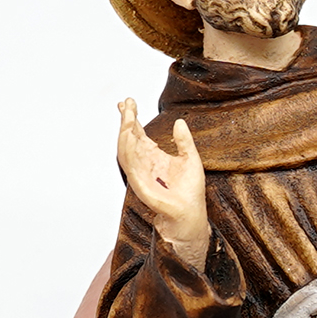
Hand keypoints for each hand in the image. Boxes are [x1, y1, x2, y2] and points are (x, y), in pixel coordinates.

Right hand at [116, 98, 208, 264]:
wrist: (191, 215)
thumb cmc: (190, 192)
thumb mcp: (191, 159)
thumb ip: (184, 141)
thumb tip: (179, 121)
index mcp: (153, 156)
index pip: (138, 133)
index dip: (131, 118)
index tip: (128, 102)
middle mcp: (143, 164)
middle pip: (129, 138)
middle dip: (126, 121)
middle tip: (126, 103)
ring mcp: (140, 175)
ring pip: (126, 151)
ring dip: (125, 133)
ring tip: (127, 117)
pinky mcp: (140, 186)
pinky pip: (131, 166)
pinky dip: (128, 151)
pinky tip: (129, 137)